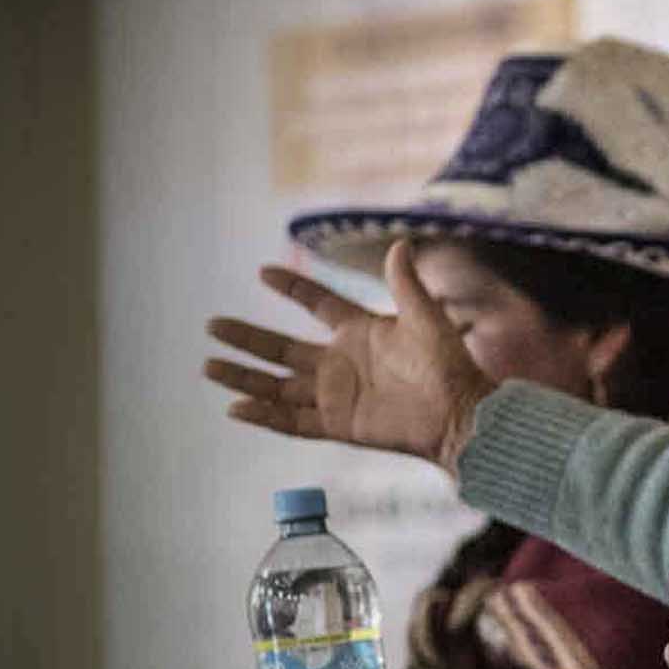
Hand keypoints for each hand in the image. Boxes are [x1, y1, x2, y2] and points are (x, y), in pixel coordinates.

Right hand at [204, 239, 494, 472]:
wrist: (459, 415)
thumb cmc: (449, 366)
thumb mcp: (426, 319)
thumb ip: (406, 284)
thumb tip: (400, 243)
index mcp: (359, 331)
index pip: (316, 304)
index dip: (292, 288)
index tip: (263, 272)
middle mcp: (340, 363)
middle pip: (282, 349)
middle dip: (247, 338)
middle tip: (212, 326)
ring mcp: (335, 396)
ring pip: (278, 385)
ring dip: (244, 377)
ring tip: (209, 366)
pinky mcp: (337, 425)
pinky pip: (292, 421)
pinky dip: (264, 416)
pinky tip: (236, 407)